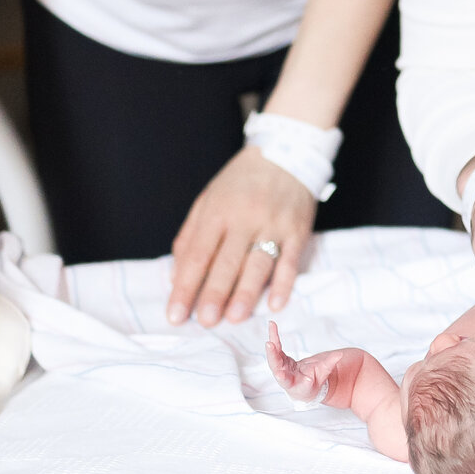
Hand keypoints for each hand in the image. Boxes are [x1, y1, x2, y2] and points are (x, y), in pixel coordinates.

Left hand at [169, 145, 313, 326]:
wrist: (286, 151)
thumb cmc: (240, 182)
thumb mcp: (207, 200)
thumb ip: (190, 237)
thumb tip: (176, 278)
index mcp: (217, 211)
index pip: (198, 254)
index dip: (185, 286)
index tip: (176, 313)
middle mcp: (245, 217)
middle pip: (227, 261)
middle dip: (214, 293)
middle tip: (205, 321)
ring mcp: (274, 224)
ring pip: (259, 262)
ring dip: (247, 292)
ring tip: (235, 317)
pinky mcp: (298, 230)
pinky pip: (290, 260)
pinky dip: (284, 283)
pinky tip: (274, 303)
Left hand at [264, 323, 336, 403]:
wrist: (303, 387)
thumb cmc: (314, 382)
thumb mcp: (323, 374)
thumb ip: (329, 364)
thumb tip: (339, 355)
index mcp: (299, 386)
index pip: (298, 385)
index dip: (299, 381)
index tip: (307, 378)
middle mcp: (287, 379)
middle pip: (278, 370)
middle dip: (274, 359)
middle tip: (270, 345)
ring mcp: (282, 370)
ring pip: (274, 359)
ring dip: (271, 346)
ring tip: (271, 330)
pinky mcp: (280, 361)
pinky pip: (275, 349)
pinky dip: (273, 338)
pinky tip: (272, 326)